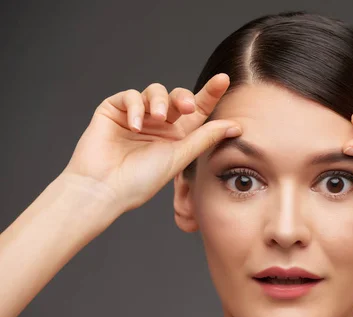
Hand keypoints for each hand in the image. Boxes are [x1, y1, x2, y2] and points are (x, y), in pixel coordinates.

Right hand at [61, 74, 241, 213]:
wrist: (104, 189)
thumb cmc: (141, 179)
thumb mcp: (179, 156)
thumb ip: (205, 138)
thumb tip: (236, 126)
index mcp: (177, 136)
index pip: (197, 111)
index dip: (210, 94)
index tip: (224, 80)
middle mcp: (158, 124)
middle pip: (177, 97)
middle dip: (184, 98)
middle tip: (186, 107)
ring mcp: (136, 116)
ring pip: (154, 91)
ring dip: (159, 101)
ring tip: (157, 118)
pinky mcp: (113, 110)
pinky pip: (130, 96)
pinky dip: (135, 106)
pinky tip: (135, 125)